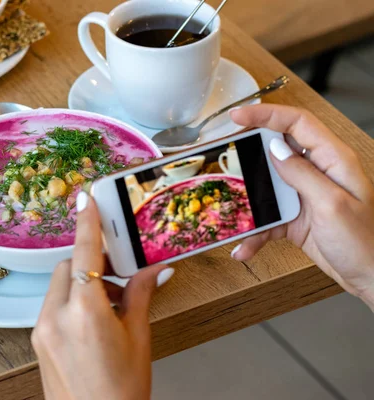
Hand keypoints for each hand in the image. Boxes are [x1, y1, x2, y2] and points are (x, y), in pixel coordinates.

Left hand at [32, 192, 173, 399]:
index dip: (88, 223)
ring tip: (111, 306)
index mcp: (85, 313)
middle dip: (92, 263)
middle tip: (118, 274)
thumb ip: (140, 295)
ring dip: (83, 284)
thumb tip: (153, 270)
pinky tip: (94, 319)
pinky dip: (72, 301)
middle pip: (69, 266)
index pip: (85, 254)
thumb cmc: (120, 394)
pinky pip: (53, 305)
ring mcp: (42, 330)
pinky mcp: (37, 340)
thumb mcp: (138, 339)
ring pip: (60, 285)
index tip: (87, 199)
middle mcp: (56, 317)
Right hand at [230, 104, 373, 309]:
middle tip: (222, 154)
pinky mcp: (294, 217)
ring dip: (247, 198)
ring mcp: (304, 195)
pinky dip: (254, 233)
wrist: (372, 277)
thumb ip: (302, 174)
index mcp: (333, 159)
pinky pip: (267, 218)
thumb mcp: (332, 205)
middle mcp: (317, 172)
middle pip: (276, 148)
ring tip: (227, 204)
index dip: (266, 114)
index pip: (297, 123)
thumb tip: (273, 149)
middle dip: (247, 151)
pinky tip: (243, 248)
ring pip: (266, 185)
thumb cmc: (364, 242)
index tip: (236, 115)